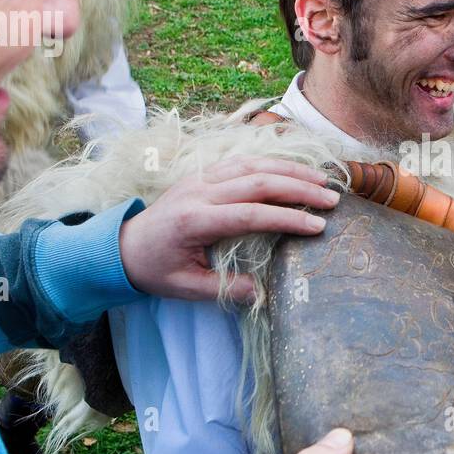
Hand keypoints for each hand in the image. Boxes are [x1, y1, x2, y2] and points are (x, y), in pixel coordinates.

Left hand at [119, 155, 339, 300]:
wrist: (122, 246)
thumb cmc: (155, 269)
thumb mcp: (185, 288)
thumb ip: (225, 289)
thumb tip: (263, 292)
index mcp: (195, 220)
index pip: (251, 214)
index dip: (287, 218)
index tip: (317, 227)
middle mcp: (199, 191)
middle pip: (257, 181)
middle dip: (299, 188)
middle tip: (331, 199)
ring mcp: (201, 178)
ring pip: (252, 164)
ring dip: (290, 170)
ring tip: (322, 181)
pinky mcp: (204, 174)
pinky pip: (242, 160)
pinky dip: (272, 162)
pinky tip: (294, 170)